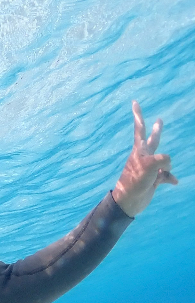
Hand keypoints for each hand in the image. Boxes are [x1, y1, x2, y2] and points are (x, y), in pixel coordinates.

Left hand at [112, 101, 177, 216]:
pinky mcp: (153, 179)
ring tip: (167, 165)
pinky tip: (173, 182)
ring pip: (163, 160)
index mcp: (139, 150)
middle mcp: (144, 157)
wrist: (129, 201)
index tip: (134, 102)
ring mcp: (149, 168)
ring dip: (167, 162)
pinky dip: (170, 177)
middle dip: (156, 130)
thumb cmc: (135, 181)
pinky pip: (167, 175)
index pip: (140, 129)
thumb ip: (163, 160)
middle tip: (159, 120)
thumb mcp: (150, 166)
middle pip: (152, 140)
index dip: (138, 115)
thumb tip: (169, 165)